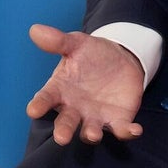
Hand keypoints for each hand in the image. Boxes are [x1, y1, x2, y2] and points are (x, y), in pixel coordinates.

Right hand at [25, 23, 145, 144]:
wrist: (119, 59)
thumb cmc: (90, 55)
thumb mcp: (76, 44)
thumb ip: (58, 41)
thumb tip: (35, 30)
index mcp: (60, 90)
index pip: (46, 98)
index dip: (39, 105)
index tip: (33, 110)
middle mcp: (75, 108)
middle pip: (66, 122)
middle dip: (64, 130)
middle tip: (61, 138)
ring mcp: (95, 116)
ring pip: (91, 130)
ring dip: (91, 134)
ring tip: (92, 134)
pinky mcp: (117, 120)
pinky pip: (121, 129)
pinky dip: (127, 132)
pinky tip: (134, 130)